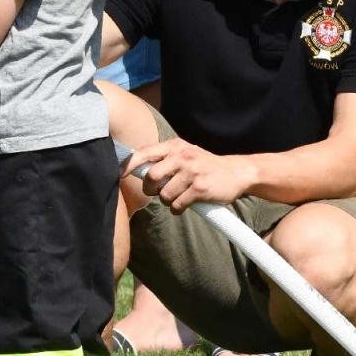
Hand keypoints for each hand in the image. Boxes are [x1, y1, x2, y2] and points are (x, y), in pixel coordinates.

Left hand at [124, 139, 255, 213]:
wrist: (235, 173)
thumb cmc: (204, 165)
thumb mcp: (185, 154)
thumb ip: (164, 159)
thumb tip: (137, 169)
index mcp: (175, 146)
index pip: (145, 153)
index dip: (129, 165)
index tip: (119, 175)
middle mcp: (183, 156)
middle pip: (152, 177)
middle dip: (150, 189)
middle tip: (157, 192)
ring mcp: (192, 172)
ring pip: (164, 194)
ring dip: (167, 201)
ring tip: (177, 198)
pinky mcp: (200, 188)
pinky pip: (177, 204)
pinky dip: (177, 209)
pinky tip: (185, 205)